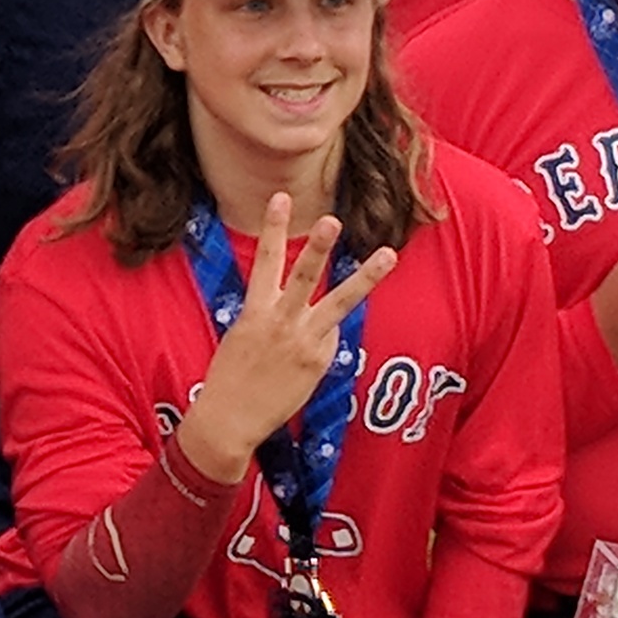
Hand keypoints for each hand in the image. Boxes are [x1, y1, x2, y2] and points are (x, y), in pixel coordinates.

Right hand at [172, 194, 398, 479]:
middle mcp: (280, 321)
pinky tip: (304, 358)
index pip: (266, 260)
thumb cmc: (232, 378)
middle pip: (302, 276)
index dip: (273, 227)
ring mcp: (303, 341)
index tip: (280, 197)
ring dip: (365, 277)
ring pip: (339, 302)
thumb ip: (273, 319)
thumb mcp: (243, 338)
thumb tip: (307, 317)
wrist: (229, 419)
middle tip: (331, 220)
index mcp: (254, 311)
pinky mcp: (319, 361)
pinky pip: (330, 340)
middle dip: (317, 247)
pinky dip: (325, 340)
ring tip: (388, 254)